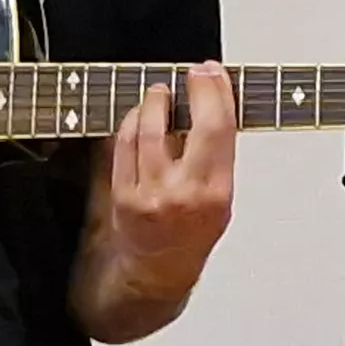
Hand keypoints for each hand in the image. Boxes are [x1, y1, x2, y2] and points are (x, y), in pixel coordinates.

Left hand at [100, 62, 237, 294]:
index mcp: (216, 194)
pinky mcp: (122, 195)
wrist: (158, 271)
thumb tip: (212, 105)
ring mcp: (150, 194)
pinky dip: (132, 124)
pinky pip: (125, 146)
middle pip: (191, 125)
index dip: (216, 93)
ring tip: (160, 93)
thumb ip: (216, 157)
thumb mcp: (221, 199)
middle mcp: (184, 193)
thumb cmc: (192, 235)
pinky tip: (139, 117)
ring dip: (155, 102)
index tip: (212, 74)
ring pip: (149, 131)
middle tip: (193, 74)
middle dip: (193, 90)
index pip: (220, 130)